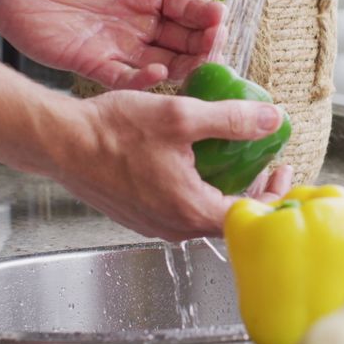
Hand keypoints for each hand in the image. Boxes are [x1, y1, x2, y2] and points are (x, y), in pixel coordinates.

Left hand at [0, 0, 224, 89]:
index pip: (188, 7)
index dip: (206, 15)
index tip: (219, 18)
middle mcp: (139, 21)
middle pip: (183, 40)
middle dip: (203, 44)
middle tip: (214, 43)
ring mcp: (118, 45)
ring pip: (163, 63)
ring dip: (184, 65)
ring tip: (195, 62)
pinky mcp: (94, 65)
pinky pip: (126, 78)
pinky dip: (144, 81)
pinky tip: (159, 73)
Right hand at [52, 91, 292, 240]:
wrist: (61, 142)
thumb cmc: (112, 132)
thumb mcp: (182, 117)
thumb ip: (232, 120)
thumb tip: (272, 120)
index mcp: (190, 210)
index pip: (249, 215)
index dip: (273, 196)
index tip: (282, 172)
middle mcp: (173, 226)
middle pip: (228, 217)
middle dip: (252, 191)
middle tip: (265, 164)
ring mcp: (154, 223)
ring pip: (202, 212)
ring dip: (223, 189)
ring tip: (234, 159)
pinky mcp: (139, 214)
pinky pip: (179, 207)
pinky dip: (196, 188)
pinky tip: (195, 162)